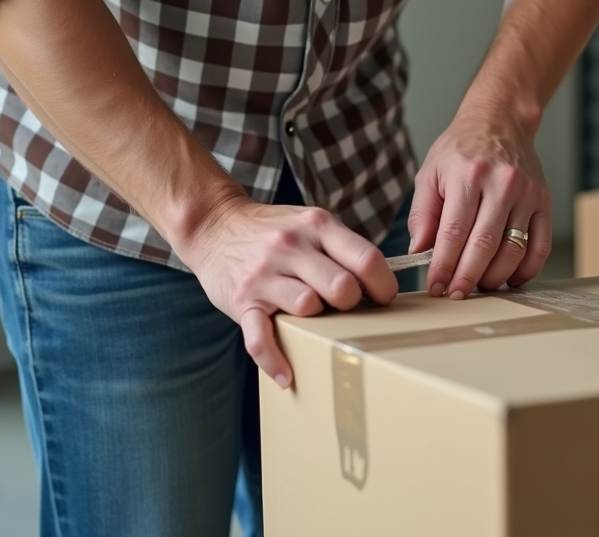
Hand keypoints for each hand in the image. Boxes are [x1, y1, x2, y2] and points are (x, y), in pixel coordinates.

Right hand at [178, 196, 397, 387]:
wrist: (215, 226)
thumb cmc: (274, 231)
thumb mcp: (310, 223)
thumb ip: (342, 248)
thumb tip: (380, 284)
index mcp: (316, 225)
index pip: (366, 259)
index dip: (383, 286)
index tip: (382, 298)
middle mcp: (290, 246)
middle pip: (342, 287)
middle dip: (351, 304)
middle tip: (346, 307)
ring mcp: (264, 274)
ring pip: (308, 307)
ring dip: (317, 321)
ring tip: (314, 319)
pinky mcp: (242, 301)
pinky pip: (260, 338)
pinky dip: (274, 360)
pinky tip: (286, 374)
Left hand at [407, 109, 552, 298]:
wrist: (499, 121)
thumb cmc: (461, 150)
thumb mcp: (430, 173)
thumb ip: (422, 214)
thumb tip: (419, 252)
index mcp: (467, 175)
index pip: (454, 232)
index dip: (444, 265)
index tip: (436, 286)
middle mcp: (501, 183)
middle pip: (484, 245)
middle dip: (467, 278)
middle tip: (455, 295)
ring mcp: (527, 193)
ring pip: (514, 249)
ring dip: (495, 277)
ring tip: (478, 285)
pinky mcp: (544, 202)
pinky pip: (540, 245)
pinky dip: (527, 269)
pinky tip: (511, 278)